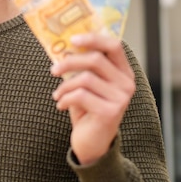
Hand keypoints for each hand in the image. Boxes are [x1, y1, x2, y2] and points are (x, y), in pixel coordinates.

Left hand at [50, 33, 134, 164]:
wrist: (93, 143)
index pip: (114, 45)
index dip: (93, 38)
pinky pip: (80, 96)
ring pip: (85, 78)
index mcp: (123, 72)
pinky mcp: (110, 112)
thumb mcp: (87, 84)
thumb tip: (63, 46)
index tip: (72, 38)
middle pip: (95, 59)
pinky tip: (61, 105)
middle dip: (69, 62)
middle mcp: (127, 83)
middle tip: (53, 70)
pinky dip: (65, 98)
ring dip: (64, 86)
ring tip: (58, 94)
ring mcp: (121, 98)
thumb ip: (83, 66)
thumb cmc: (88, 108)